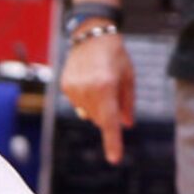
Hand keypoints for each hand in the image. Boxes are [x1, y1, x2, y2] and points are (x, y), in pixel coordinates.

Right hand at [61, 29, 134, 165]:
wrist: (92, 35)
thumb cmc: (115, 55)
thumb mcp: (128, 77)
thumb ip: (128, 103)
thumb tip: (127, 125)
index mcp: (106, 88)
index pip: (110, 122)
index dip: (113, 141)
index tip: (114, 159)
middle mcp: (88, 90)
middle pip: (99, 119)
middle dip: (108, 113)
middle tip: (111, 89)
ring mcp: (74, 89)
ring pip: (88, 114)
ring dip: (96, 106)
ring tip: (99, 82)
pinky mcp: (65, 86)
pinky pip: (78, 104)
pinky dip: (86, 99)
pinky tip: (88, 80)